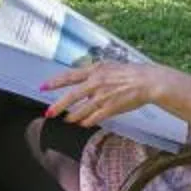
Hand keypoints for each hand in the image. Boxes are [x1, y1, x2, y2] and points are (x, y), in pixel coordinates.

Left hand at [42, 58, 168, 128]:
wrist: (147, 81)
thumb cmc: (128, 73)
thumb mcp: (108, 66)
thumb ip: (93, 73)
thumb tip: (80, 80)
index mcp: (95, 71)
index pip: (69, 76)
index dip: (55, 82)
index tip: (43, 87)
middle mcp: (96, 83)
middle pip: (71, 96)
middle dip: (58, 106)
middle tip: (48, 113)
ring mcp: (103, 97)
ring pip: (81, 111)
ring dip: (72, 117)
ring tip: (67, 120)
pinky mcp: (110, 108)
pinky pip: (93, 118)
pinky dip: (86, 122)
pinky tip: (83, 124)